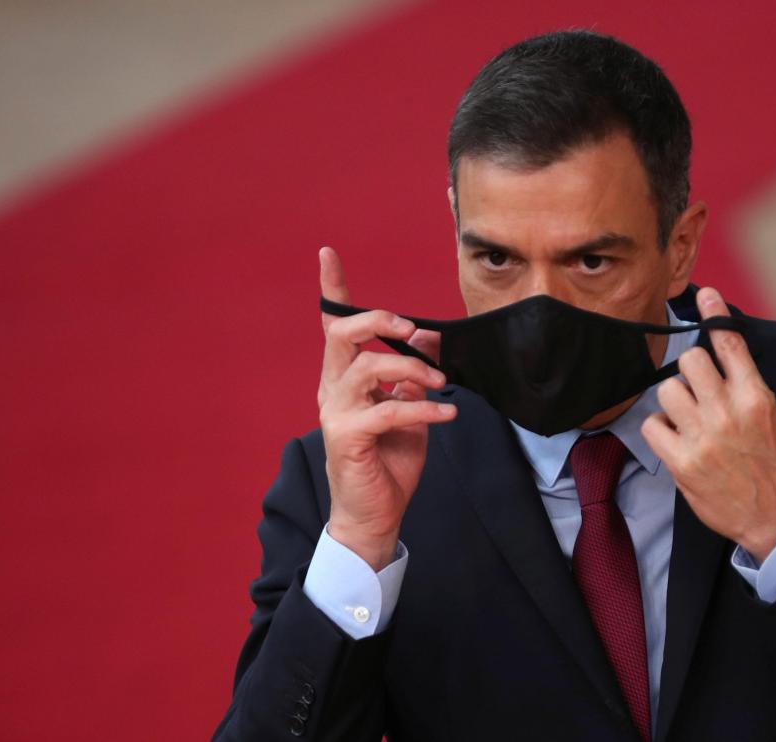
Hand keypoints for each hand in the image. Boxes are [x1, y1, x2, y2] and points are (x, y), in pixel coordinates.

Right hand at [317, 246, 451, 569]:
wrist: (375, 513)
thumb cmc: (388, 462)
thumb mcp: (408, 411)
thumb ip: (410, 380)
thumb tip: (425, 348)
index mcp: (344, 380)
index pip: (334, 328)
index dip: (332, 290)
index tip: (328, 254)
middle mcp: (333, 391)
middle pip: (342, 336)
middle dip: (379, 322)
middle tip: (412, 330)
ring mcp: (337, 414)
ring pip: (367, 369)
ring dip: (411, 368)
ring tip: (441, 383)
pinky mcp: (347, 438)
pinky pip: (388, 410)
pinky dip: (424, 409)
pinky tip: (447, 416)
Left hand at [641, 287, 775, 561]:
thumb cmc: (775, 465)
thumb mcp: (774, 417)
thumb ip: (748, 387)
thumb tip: (724, 357)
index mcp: (756, 398)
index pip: (731, 345)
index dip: (716, 316)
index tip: (706, 296)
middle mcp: (728, 412)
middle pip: (690, 361)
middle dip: (691, 370)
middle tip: (697, 389)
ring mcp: (703, 436)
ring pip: (667, 389)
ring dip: (674, 400)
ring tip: (687, 418)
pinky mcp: (682, 461)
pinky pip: (652, 425)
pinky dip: (660, 428)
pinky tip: (675, 438)